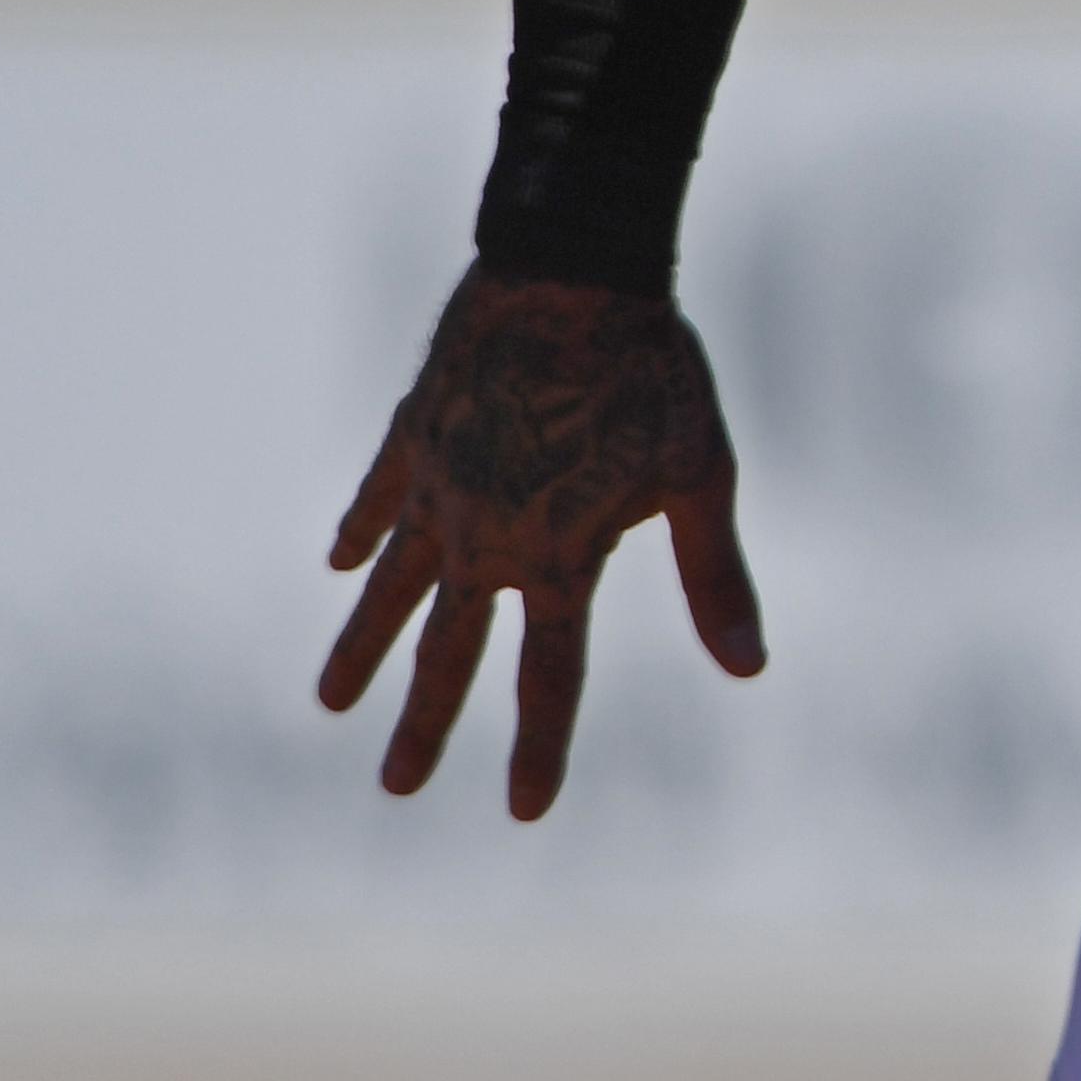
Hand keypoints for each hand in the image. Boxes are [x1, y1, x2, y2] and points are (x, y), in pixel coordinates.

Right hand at [319, 268, 763, 819]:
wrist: (570, 271)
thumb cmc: (652, 370)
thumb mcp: (700, 473)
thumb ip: (716, 576)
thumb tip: (750, 670)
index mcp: (558, 555)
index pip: (550, 675)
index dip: (540, 746)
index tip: (523, 810)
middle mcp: (485, 537)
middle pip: (451, 652)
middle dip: (426, 724)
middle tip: (396, 786)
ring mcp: (438, 487)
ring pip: (390, 590)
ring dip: (362, 647)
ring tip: (330, 703)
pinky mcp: (413, 434)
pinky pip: (377, 498)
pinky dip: (359, 532)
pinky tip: (342, 563)